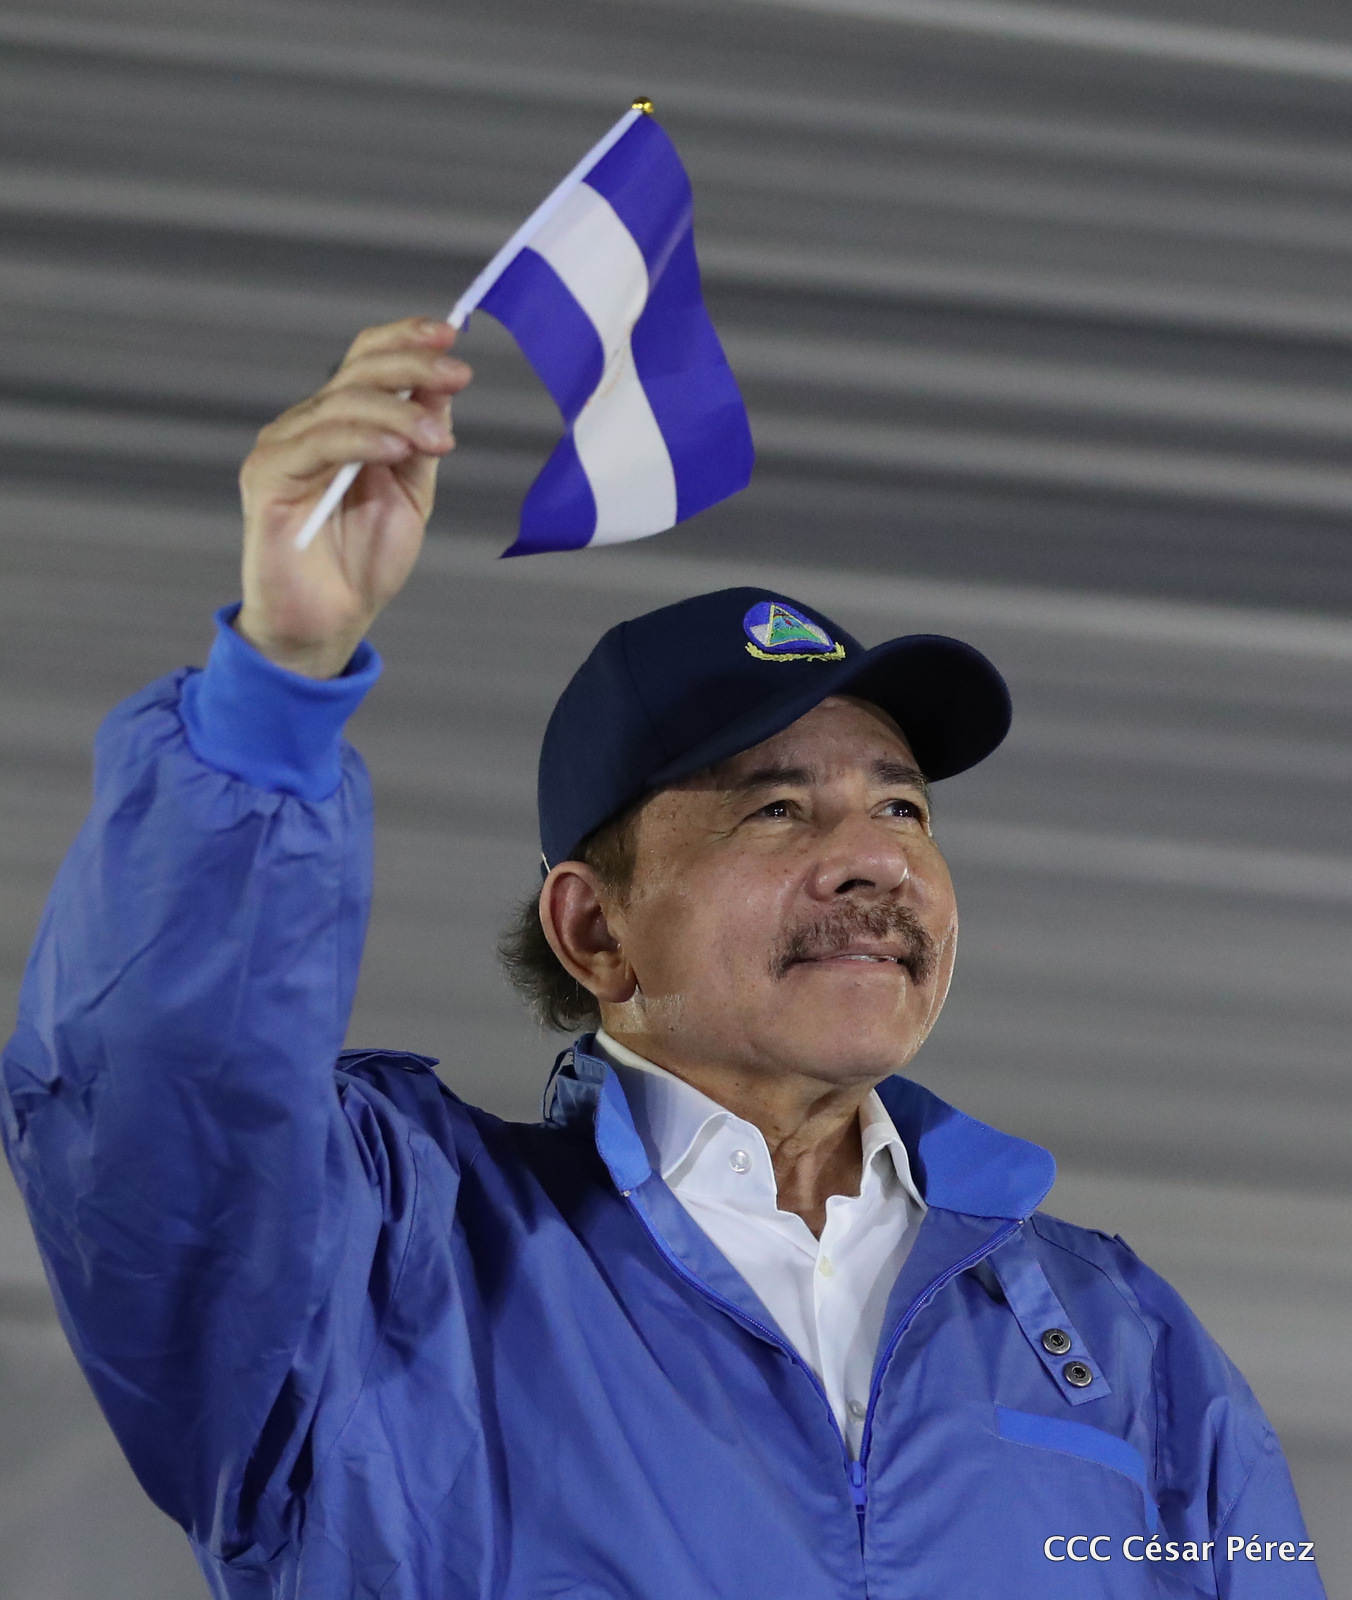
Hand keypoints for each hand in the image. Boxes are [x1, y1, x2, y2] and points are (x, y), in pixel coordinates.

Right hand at [237, 317, 472, 677]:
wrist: (329, 621)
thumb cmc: (364, 562)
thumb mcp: (411, 492)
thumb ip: (421, 439)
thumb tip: (441, 384)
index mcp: (341, 424)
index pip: (366, 361)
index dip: (405, 340)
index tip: (451, 335)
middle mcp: (307, 426)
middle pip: (358, 374)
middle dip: (413, 367)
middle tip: (458, 375)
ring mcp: (283, 448)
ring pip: (342, 406)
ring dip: (399, 414)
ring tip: (438, 439)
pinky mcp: (266, 477)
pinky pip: (317, 444)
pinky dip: (361, 440)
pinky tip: (396, 448)